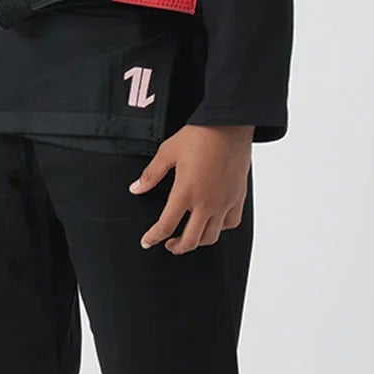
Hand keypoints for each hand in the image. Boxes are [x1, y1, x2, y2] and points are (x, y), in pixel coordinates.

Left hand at [129, 123, 253, 252]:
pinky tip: (213, 223)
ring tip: (190, 237)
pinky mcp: (237, 197)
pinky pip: (231, 223)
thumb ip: (151, 174)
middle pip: (190, 241)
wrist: (230, 125)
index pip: (165, 226)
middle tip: (169, 245)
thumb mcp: (168, 152)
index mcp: (185, 192)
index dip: (153, 238)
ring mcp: (223, 202)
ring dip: (197, 242)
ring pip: (211, 237)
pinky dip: (221, 228)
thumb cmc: (201, 135)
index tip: (147, 241)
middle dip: (176, 247)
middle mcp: (205, 203)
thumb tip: (136, 188)